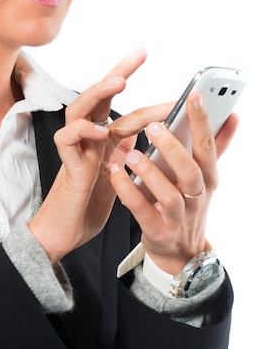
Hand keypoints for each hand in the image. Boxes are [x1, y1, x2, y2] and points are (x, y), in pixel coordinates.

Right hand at [29, 48, 170, 263]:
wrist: (67, 231)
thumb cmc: (89, 203)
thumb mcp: (119, 173)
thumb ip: (126, 150)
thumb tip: (141, 133)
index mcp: (103, 137)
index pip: (122, 104)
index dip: (141, 88)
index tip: (160, 71)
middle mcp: (88, 136)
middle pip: (99, 95)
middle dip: (119, 71)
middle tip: (140, 53)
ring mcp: (76, 147)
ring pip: (80, 108)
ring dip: (98, 93)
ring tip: (120, 81)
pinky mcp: (67, 163)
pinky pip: (67, 138)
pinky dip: (82, 131)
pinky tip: (100, 131)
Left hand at [108, 91, 238, 273]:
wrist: (181, 252)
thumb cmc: (190, 205)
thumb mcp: (207, 177)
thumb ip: (217, 146)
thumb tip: (233, 115)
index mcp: (208, 178)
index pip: (208, 146)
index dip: (202, 121)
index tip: (194, 96)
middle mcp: (195, 196)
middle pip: (190, 171)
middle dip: (172, 148)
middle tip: (153, 126)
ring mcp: (177, 216)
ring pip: (167, 194)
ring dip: (149, 172)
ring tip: (131, 154)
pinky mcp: (157, 230)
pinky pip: (140, 210)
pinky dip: (127, 191)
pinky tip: (115, 173)